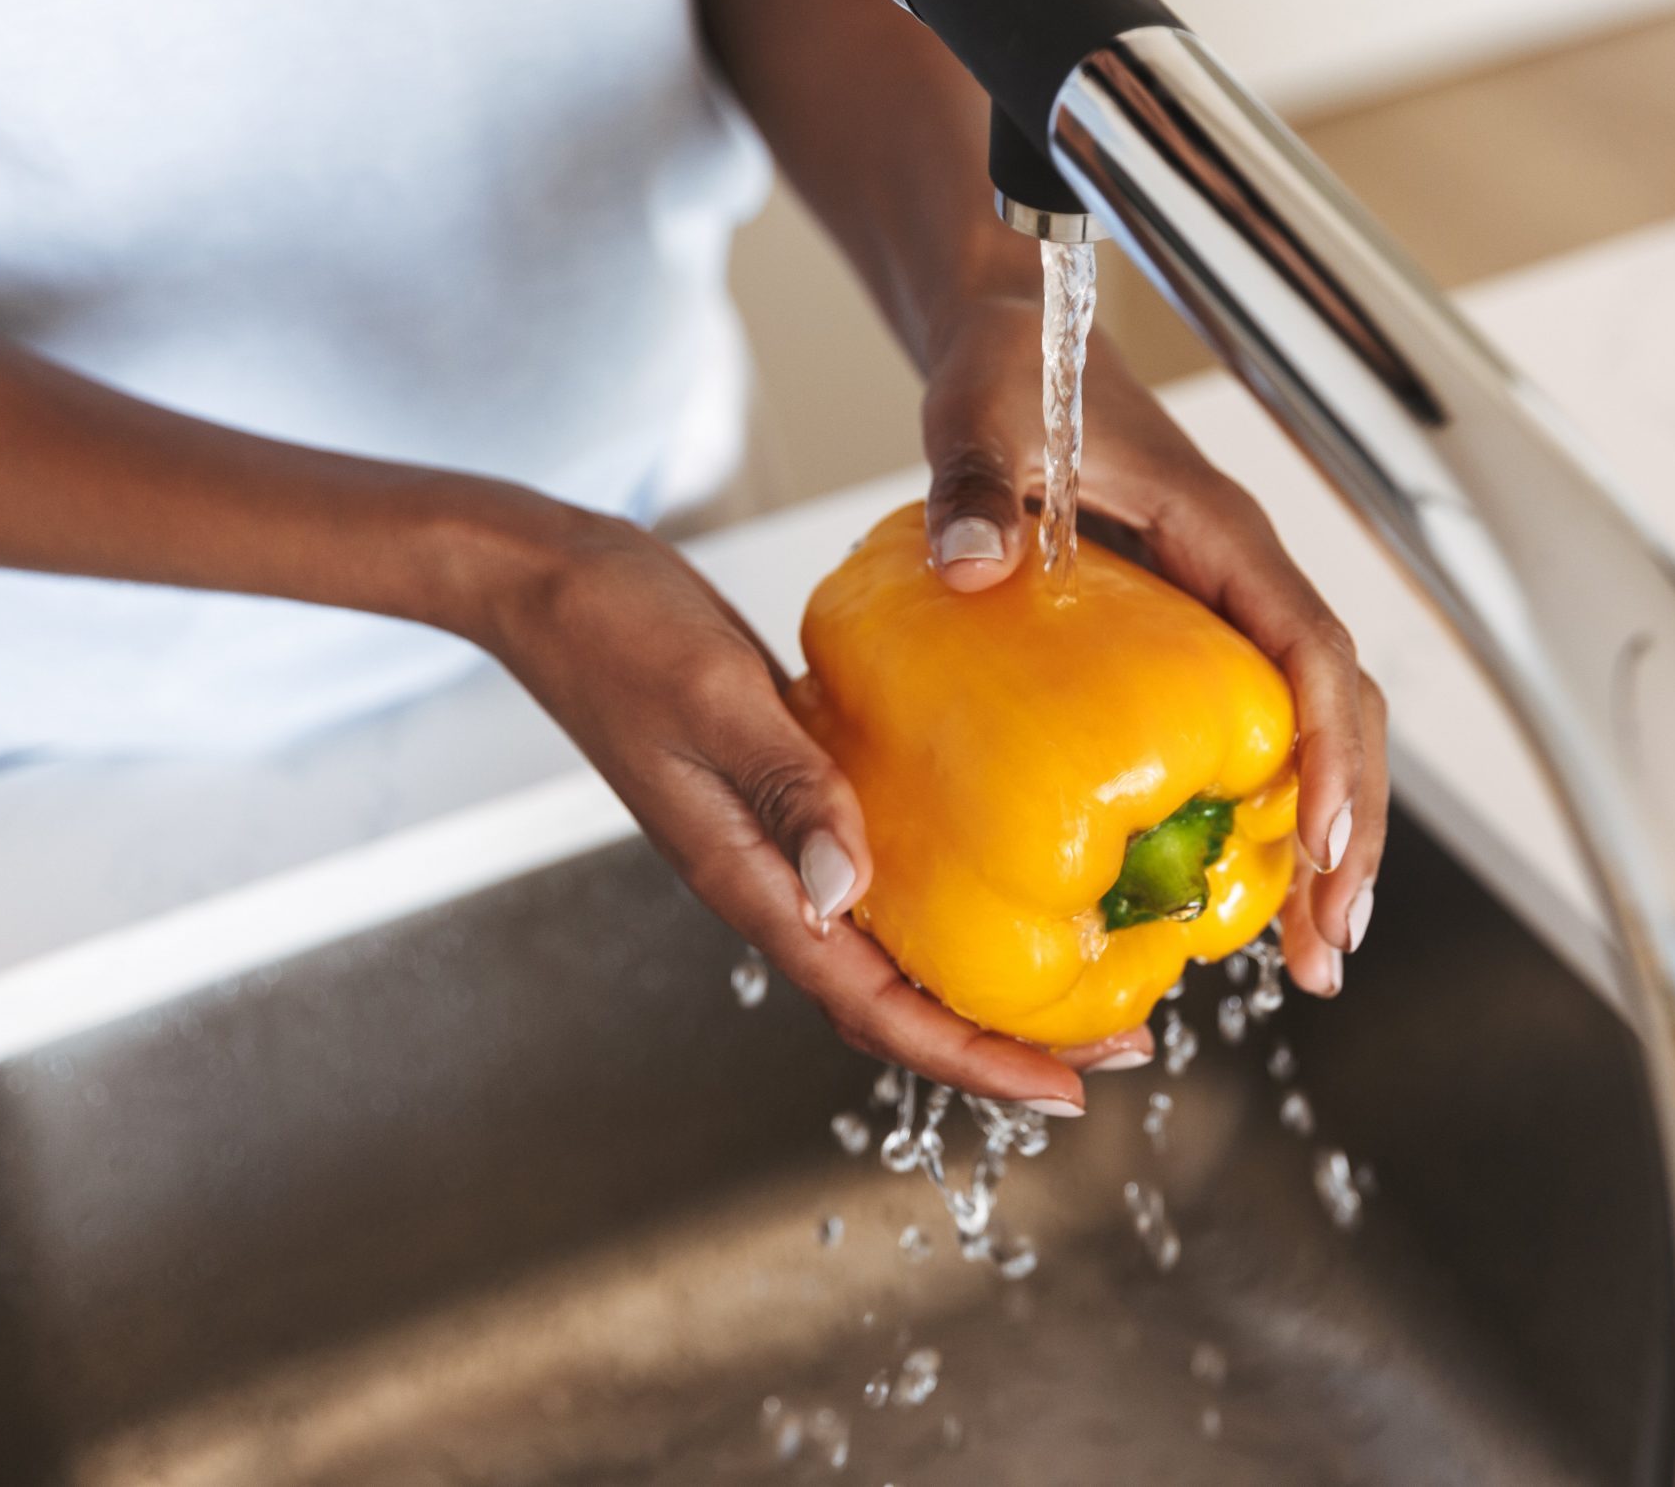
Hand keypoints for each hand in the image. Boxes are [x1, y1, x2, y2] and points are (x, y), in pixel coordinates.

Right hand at [468, 498, 1142, 1112]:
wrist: (549, 586)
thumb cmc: (619, 630)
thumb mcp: (714, 698)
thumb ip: (785, 786)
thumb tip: (847, 888)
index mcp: (747, 879)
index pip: (872, 1010)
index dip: (972, 1059)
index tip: (1068, 1088)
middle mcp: (769, 882)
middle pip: (895, 1004)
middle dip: (1005, 1041)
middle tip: (1125, 1038)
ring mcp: (778, 847)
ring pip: (892, 951)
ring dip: (985, 980)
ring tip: (1091, 975)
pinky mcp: (790, 799)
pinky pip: (881, 880)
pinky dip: (949, 902)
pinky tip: (1011, 870)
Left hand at [921, 297, 1389, 996]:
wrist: (1016, 337)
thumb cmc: (1012, 366)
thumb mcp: (982, 412)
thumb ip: (973, 478)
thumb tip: (972, 565)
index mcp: (1223, 534)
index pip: (1310, 646)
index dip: (1329, 749)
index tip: (1316, 843)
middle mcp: (1242, 584)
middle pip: (1336, 716)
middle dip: (1347, 835)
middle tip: (1327, 949)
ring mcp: (1221, 620)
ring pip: (1306, 740)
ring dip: (1318, 846)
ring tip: (1307, 958)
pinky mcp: (1184, 649)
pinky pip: (1245, 742)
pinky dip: (1256, 823)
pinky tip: (1233, 900)